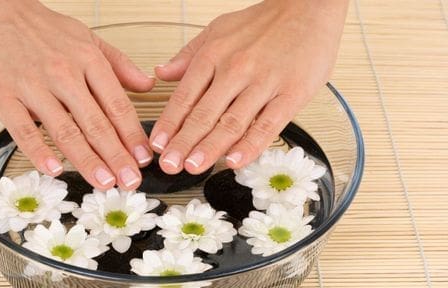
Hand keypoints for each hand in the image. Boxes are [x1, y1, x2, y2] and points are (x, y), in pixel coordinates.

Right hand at [0, 0, 154, 189]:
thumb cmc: (42, 28)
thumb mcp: (88, 38)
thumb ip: (119, 64)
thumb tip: (147, 86)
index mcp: (87, 60)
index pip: (117, 105)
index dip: (132, 135)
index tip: (143, 158)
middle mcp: (63, 73)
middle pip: (96, 123)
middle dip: (116, 156)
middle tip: (130, 182)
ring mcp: (32, 85)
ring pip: (64, 130)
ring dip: (87, 161)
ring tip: (104, 182)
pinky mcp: (2, 95)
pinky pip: (22, 129)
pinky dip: (39, 152)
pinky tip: (54, 170)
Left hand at [150, 0, 347, 173]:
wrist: (309, 6)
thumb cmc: (263, 22)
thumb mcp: (217, 30)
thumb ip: (188, 55)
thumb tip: (161, 73)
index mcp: (214, 55)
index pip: (184, 97)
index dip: (169, 124)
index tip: (157, 145)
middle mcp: (235, 70)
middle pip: (204, 114)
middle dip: (183, 143)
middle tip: (168, 165)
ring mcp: (264, 83)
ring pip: (232, 122)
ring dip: (210, 148)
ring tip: (193, 167)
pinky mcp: (292, 94)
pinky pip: (268, 125)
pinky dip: (251, 146)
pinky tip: (235, 161)